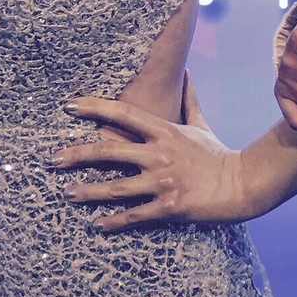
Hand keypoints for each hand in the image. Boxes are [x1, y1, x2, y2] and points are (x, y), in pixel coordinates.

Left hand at [50, 97, 252, 227]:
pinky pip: (136, 215)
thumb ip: (188, 99)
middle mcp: (160, 155)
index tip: (68, 106)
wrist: (243, 184)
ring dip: (89, 191)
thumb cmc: (218, 154)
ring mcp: (164, 182)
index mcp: (164, 132)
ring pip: (117, 187)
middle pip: (110, 151)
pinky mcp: (170, 207)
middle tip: (52, 160)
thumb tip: (186, 71)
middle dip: (78, 155)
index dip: (94, 107)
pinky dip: (114, 221)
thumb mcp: (200, 125)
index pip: (123, 113)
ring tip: (66, 194)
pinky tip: (95, 225)